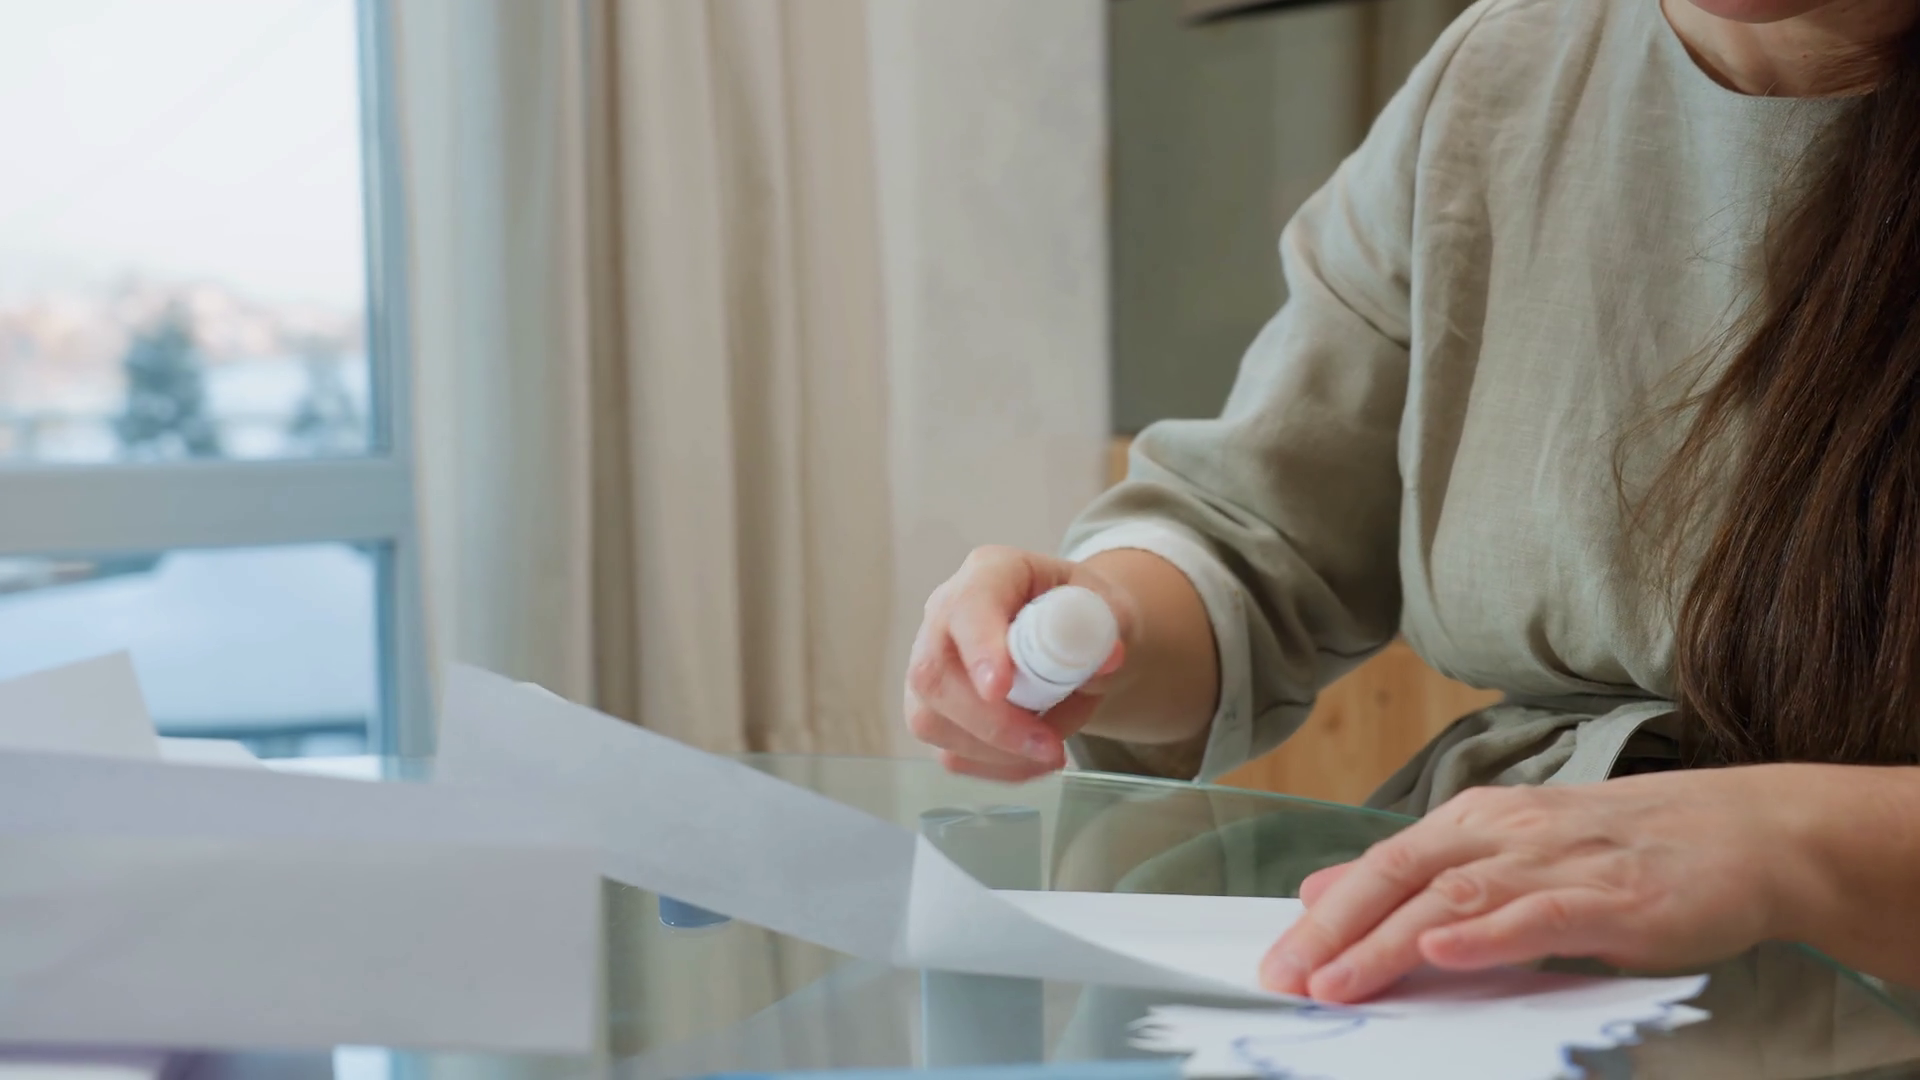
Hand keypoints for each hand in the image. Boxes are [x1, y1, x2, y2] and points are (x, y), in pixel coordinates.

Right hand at [905, 546, 1133, 781]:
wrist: (1074, 638)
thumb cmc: (1084, 614)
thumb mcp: (1108, 607)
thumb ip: (1106, 627)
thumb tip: (1106, 659)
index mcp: (990, 574)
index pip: (968, 608)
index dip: (979, 648)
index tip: (1001, 687)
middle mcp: (945, 616)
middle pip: (933, 675)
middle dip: (991, 722)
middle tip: (1049, 747)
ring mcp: (933, 666)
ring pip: (932, 721)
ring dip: (997, 751)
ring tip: (1054, 750)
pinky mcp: (935, 711)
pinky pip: (951, 753)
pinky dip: (999, 767)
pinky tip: (1035, 759)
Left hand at [1260, 766, 1808, 1002]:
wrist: (1744, 832)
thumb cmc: (1623, 850)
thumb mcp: (1509, 851)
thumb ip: (1423, 874)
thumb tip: (1324, 891)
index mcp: (1476, 821)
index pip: (1381, 866)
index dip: (1324, 913)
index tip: (1276, 961)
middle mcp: (1505, 831)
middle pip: (1400, 877)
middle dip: (1335, 930)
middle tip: (1285, 977)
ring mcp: (1556, 862)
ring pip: (1455, 897)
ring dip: (1390, 941)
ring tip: (1340, 981)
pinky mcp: (1610, 898)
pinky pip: (1537, 916)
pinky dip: (1486, 935)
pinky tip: (1444, 954)